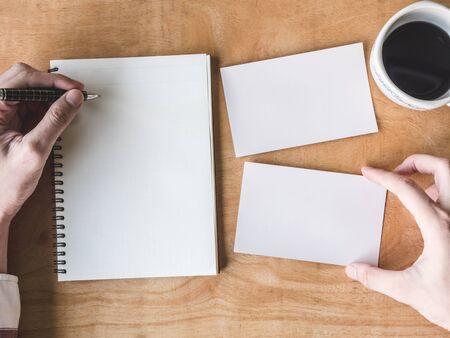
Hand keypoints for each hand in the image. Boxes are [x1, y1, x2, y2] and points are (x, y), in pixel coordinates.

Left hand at [0, 63, 83, 272]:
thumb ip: (55, 121)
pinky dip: (46, 109)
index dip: (52, 81)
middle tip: (75, 94)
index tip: (74, 88)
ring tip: (69, 107)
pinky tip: (58, 117)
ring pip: (29, 92)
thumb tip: (72, 99)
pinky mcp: (9, 122)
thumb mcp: (34, 150)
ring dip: (50, 97)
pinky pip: (30, 106)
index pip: (22, 80)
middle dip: (52, 85)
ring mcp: (1, 115)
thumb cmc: (3, 184)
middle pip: (24, 80)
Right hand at [345, 154, 449, 330]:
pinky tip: (432, 206)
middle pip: (442, 167)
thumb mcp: (410, 291)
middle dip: (416, 160)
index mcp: (439, 226)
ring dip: (433, 173)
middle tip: (397, 169)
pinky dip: (443, 189)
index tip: (369, 173)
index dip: (384, 176)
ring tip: (413, 185)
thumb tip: (355, 270)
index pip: (406, 189)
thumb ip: (377, 279)